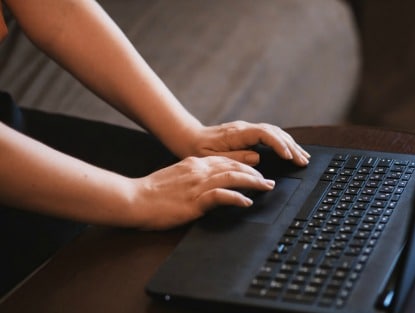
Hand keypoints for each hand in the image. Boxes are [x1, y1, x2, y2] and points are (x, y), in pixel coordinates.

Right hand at [131, 155, 274, 229]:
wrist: (134, 198)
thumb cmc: (152, 192)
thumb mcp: (176, 177)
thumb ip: (193, 176)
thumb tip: (209, 183)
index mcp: (194, 164)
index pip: (226, 161)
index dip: (245, 166)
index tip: (256, 172)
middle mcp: (199, 170)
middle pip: (234, 167)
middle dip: (254, 174)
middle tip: (269, 182)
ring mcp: (198, 185)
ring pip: (233, 177)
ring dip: (253, 182)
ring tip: (265, 188)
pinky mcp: (195, 200)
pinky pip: (221, 196)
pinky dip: (236, 198)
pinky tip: (246, 203)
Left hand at [186, 121, 309, 166]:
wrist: (189, 137)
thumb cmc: (198, 149)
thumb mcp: (212, 158)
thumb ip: (235, 158)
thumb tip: (257, 157)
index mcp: (236, 133)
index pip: (264, 134)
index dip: (278, 145)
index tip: (288, 157)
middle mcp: (244, 128)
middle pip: (274, 132)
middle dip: (291, 147)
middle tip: (303, 161)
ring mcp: (247, 129)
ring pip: (275, 132)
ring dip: (290, 144)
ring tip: (303, 157)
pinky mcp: (248, 134)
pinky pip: (270, 135)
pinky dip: (283, 143)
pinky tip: (290, 151)